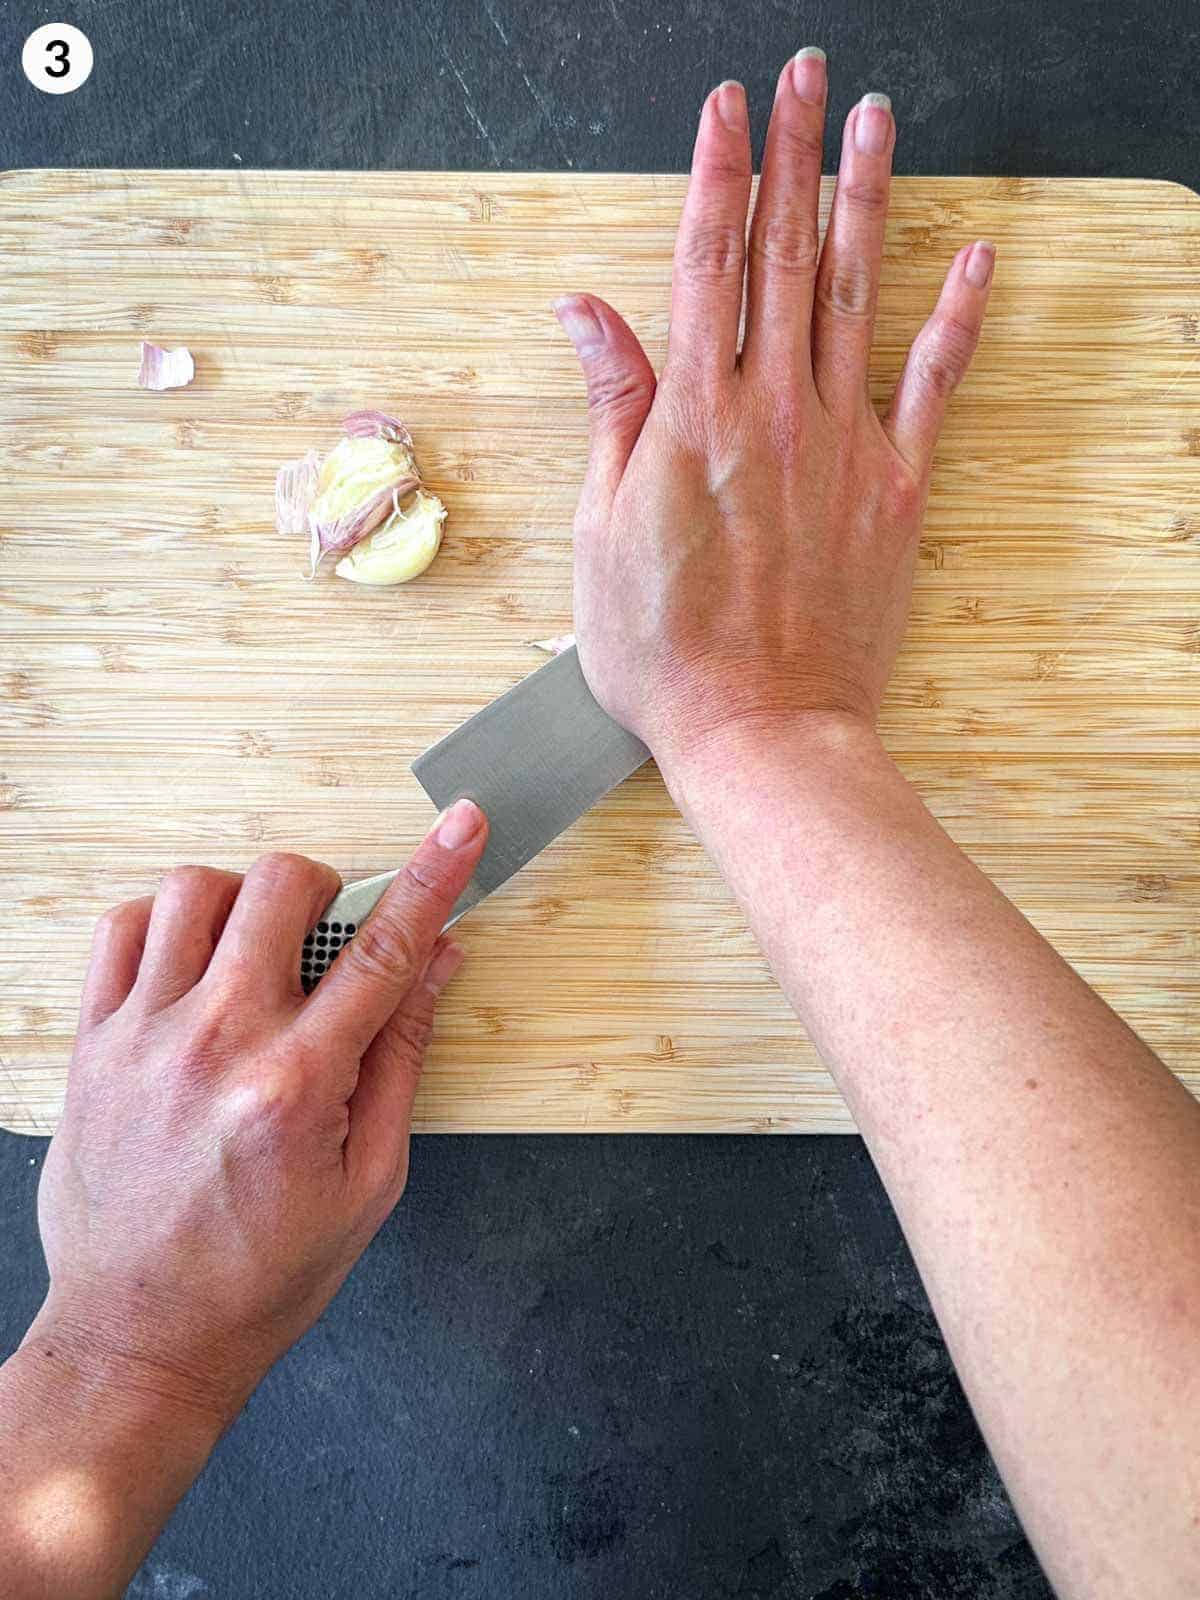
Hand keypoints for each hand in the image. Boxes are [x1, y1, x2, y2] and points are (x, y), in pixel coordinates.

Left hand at [28, 798, 486, 1429]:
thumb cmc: (262, 1273)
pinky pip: (119, 927)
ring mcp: (143, 1037)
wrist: (142, 1335)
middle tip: (331, 931)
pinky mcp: (92, 1043)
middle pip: (280, 887)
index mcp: (297, 1086)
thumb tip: (437, 963)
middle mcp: (216, 1044)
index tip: (461, 826)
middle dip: (326, 887)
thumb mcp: (369, 1181)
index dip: (433, 876)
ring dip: (244, 900)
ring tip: (255, 950)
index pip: (382, 950)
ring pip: (195, 889)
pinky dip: (164, 921)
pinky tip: (190, 963)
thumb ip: (402, 1058)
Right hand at [555, 55, 993, 777]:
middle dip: (793, 152)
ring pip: (856, 292)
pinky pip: (932, 383)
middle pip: (785, 251)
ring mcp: (843, 441)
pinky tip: (973, 257)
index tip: (726, 105)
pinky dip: (956, 317)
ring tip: (873, 120)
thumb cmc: (667, 648)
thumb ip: (611, 408)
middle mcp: (774, 407)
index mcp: (694, 414)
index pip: (705, 260)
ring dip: (865, 197)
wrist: (761, 726)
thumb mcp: (601, 530)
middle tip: (806, 74)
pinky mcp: (896, 486)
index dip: (715, 172)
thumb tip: (587, 314)